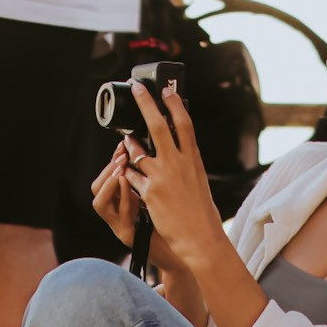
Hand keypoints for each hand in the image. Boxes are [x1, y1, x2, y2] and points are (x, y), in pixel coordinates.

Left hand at [120, 81, 225, 266]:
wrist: (200, 237)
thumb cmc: (202, 212)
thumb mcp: (199, 180)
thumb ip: (188, 163)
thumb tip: (182, 149)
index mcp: (193, 159)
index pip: (184, 124)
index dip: (175, 104)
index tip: (166, 91)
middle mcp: (178, 164)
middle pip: (159, 126)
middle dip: (146, 104)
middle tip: (137, 89)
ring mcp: (162, 177)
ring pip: (138, 150)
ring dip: (129, 143)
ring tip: (124, 138)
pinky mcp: (150, 192)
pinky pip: (131, 176)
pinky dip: (126, 173)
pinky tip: (124, 173)